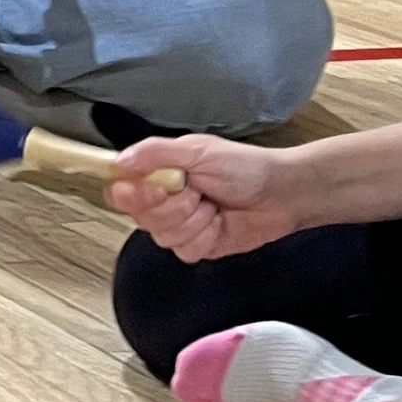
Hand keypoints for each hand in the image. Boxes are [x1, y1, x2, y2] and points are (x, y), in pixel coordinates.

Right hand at [105, 134, 298, 260]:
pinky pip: (185, 251)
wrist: (283, 193)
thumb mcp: (197, 150)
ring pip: (163, 236)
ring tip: (212, 206)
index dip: (129, 194)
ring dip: (192, 221)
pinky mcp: (198, 246)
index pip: (120, 189)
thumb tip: (118, 162)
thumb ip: (154, 153)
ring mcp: (180, 226)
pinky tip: (218, 223)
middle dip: (172, 207)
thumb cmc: (245, 166)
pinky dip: (204, 238)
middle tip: (196, 192)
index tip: (153, 189)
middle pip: (140, 217)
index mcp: (157, 173)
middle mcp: (163, 201)